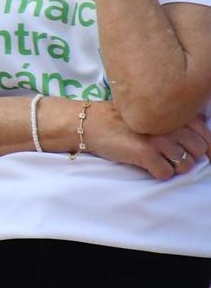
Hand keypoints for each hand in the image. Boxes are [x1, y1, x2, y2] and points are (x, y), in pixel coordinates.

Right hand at [76, 102, 208, 179]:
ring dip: (174, 168)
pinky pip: (166, 173)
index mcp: (172, 113)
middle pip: (198, 150)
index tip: (195, 154)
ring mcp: (158, 138)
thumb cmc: (120, 120)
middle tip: (170, 157)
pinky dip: (159, 174)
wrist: (89, 123)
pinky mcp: (145, 152)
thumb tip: (201, 135)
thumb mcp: (150, 113)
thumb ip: (175, 120)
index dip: (205, 149)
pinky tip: (148, 167)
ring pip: (185, 164)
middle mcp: (169, 123)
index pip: (206, 134)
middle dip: (188, 158)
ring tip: (158, 162)